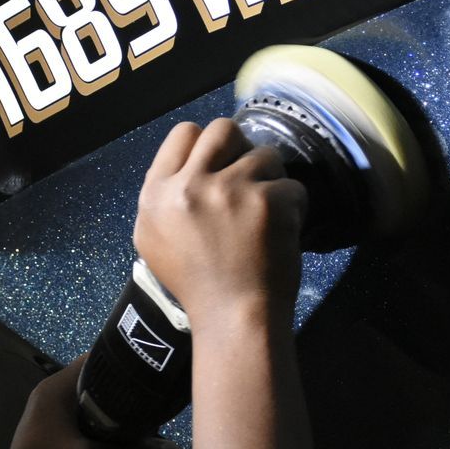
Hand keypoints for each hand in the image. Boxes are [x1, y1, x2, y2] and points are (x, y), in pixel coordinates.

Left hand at [0, 355, 178, 448]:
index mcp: (56, 391)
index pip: (97, 359)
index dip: (127, 366)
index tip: (155, 381)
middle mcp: (52, 400)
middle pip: (100, 389)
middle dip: (126, 407)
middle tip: (153, 419)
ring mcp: (52, 424)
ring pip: (97, 416)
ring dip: (116, 433)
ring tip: (138, 445)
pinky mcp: (55, 445)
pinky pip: (88, 436)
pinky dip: (104, 447)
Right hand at [133, 119, 307, 329]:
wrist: (233, 319)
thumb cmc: (197, 287)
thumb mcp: (155, 241)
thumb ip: (164, 199)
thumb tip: (185, 167)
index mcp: (156, 195)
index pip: (182, 134)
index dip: (205, 145)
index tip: (218, 165)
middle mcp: (189, 186)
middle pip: (222, 129)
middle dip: (240, 149)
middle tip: (248, 179)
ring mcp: (230, 190)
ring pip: (264, 153)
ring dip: (271, 179)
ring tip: (268, 211)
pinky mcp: (268, 200)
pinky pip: (292, 185)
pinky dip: (294, 207)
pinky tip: (283, 230)